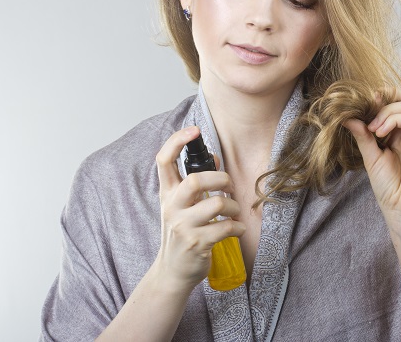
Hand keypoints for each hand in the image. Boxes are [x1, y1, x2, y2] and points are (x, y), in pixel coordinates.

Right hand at [153, 126, 245, 290]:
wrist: (173, 271)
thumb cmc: (182, 232)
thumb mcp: (182, 205)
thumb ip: (194, 181)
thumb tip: (215, 157)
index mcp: (167, 193)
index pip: (163, 160)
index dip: (177, 141)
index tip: (194, 130)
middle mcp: (171, 207)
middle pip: (195, 180)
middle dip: (221, 179)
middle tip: (229, 187)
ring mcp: (183, 226)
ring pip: (217, 204)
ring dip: (233, 206)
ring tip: (233, 212)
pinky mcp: (197, 244)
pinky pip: (226, 227)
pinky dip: (238, 227)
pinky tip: (236, 229)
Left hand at [343, 88, 400, 233]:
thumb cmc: (390, 189)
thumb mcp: (370, 157)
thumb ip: (362, 136)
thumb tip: (347, 116)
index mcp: (400, 133)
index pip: (395, 102)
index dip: (379, 97)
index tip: (361, 106)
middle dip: (385, 96)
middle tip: (367, 108)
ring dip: (386, 111)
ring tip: (373, 129)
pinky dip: (395, 119)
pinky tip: (380, 133)